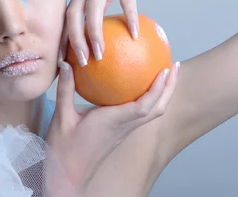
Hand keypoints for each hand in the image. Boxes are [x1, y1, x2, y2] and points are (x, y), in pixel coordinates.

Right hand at [45, 59, 179, 192]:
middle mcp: (124, 126)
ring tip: (166, 71)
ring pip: (152, 112)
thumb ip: (66, 89)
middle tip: (175, 65)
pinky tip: (141, 84)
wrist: (68, 174)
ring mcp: (124, 130)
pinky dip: (149, 97)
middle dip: (169, 87)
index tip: (166, 69)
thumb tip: (66, 63)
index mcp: (114, 121)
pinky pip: (141, 112)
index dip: (158, 88)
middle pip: (157, 108)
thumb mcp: (62, 116)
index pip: (143, 106)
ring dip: (163, 93)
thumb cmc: (65, 149)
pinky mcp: (121, 131)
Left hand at [59, 0, 159, 65]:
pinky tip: (134, 33)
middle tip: (81, 64)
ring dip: (94, 34)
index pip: (66, 15)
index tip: (64, 60)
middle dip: (73, 41)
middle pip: (72, 14)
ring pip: (92, 8)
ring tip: (100, 55)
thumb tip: (104, 25)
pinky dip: (129, 16)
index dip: (62, 37)